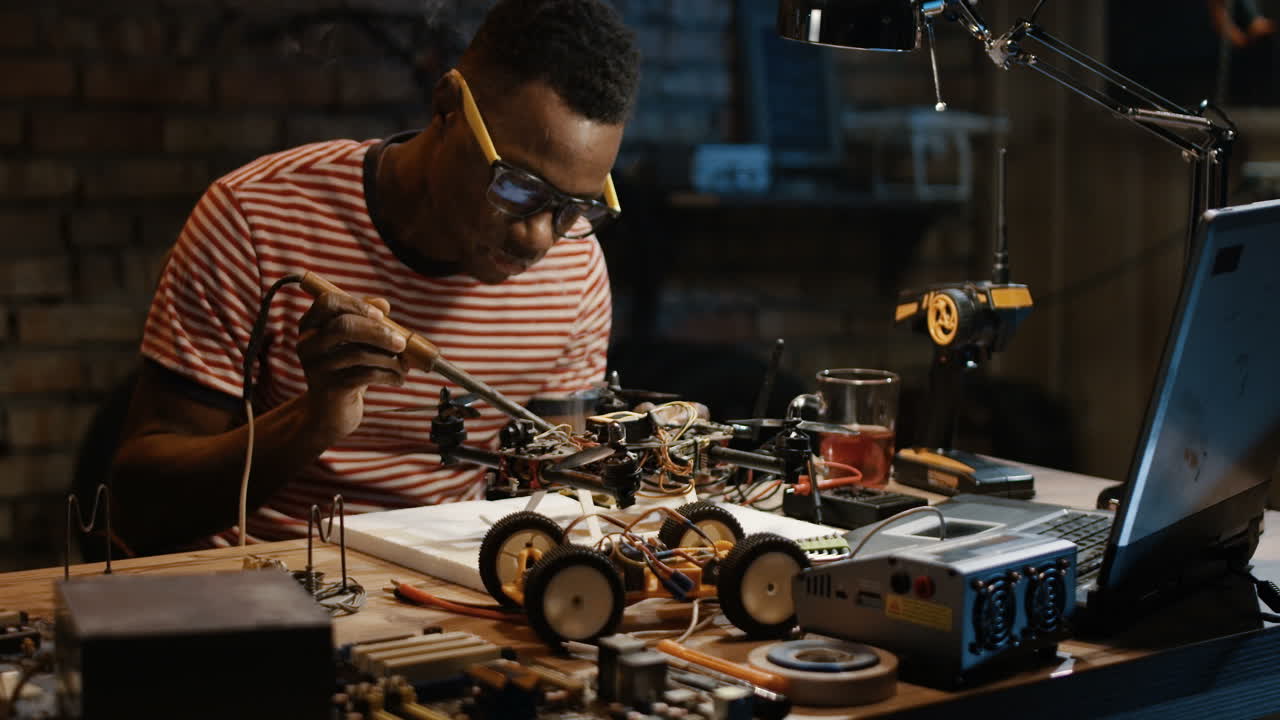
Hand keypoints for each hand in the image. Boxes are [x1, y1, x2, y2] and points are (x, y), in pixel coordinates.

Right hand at [296, 293, 408, 441]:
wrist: (331, 411)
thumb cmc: (348, 369)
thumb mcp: (355, 343)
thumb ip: (367, 320)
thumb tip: (383, 303)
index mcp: (311, 326)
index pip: (327, 303)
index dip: (356, 305)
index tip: (382, 316)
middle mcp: (308, 344)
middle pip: (343, 327)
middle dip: (379, 332)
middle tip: (402, 343)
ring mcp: (316, 368)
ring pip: (359, 354)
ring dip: (390, 359)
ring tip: (403, 366)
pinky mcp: (329, 389)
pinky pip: (366, 375)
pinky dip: (389, 376)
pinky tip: (398, 379)